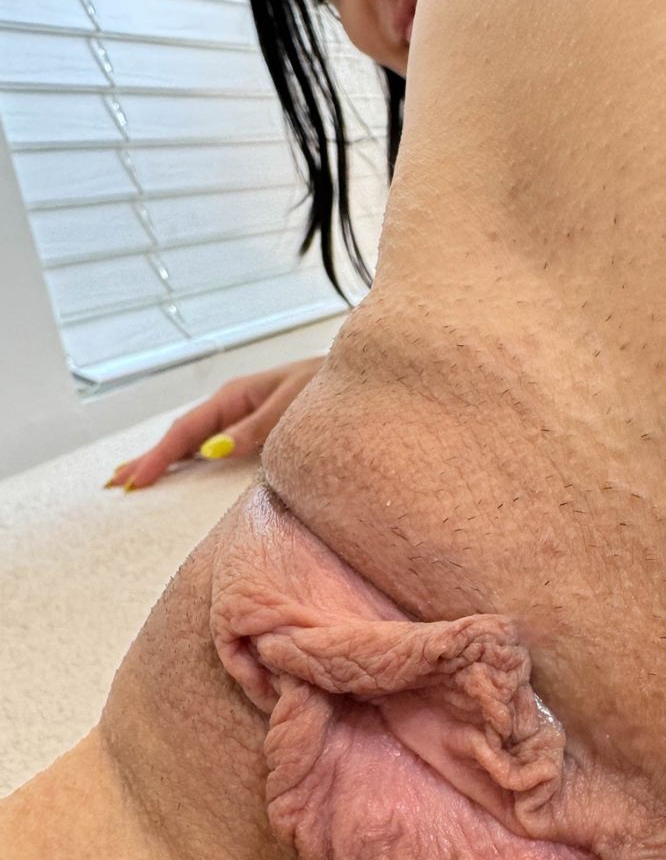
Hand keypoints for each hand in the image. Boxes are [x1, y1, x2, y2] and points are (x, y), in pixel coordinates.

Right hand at [105, 355, 326, 489]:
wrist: (356, 377)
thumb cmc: (326, 387)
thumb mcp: (291, 406)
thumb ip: (254, 429)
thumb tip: (212, 451)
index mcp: (235, 396)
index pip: (187, 431)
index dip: (159, 456)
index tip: (136, 480)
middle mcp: (232, 404)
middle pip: (181, 434)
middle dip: (149, 457)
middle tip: (115, 482)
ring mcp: (240, 414)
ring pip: (192, 438)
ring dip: (163, 457)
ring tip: (134, 477)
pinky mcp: (252, 425)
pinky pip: (210, 441)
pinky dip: (187, 455)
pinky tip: (178, 466)